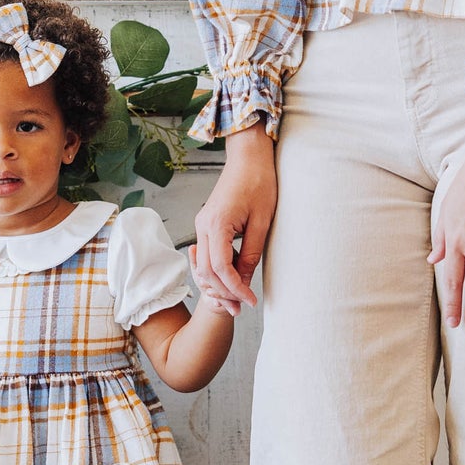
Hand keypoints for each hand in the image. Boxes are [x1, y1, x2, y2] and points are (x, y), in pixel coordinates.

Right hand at [191, 121, 277, 314]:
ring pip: (204, 265)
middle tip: (243, 306)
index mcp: (216, 224)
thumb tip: (244, 280)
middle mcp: (203, 225)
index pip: (220, 268)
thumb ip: (250, 253)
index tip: (250, 301)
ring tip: (239, 296)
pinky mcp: (207, 223)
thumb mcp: (262, 222)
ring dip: (219, 283)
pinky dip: (218, 270)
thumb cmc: (259, 183)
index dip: (235, 288)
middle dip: (224, 292)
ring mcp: (202, 224)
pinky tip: (235, 276)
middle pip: (206, 271)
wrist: (248, 158)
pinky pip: (207, 254)